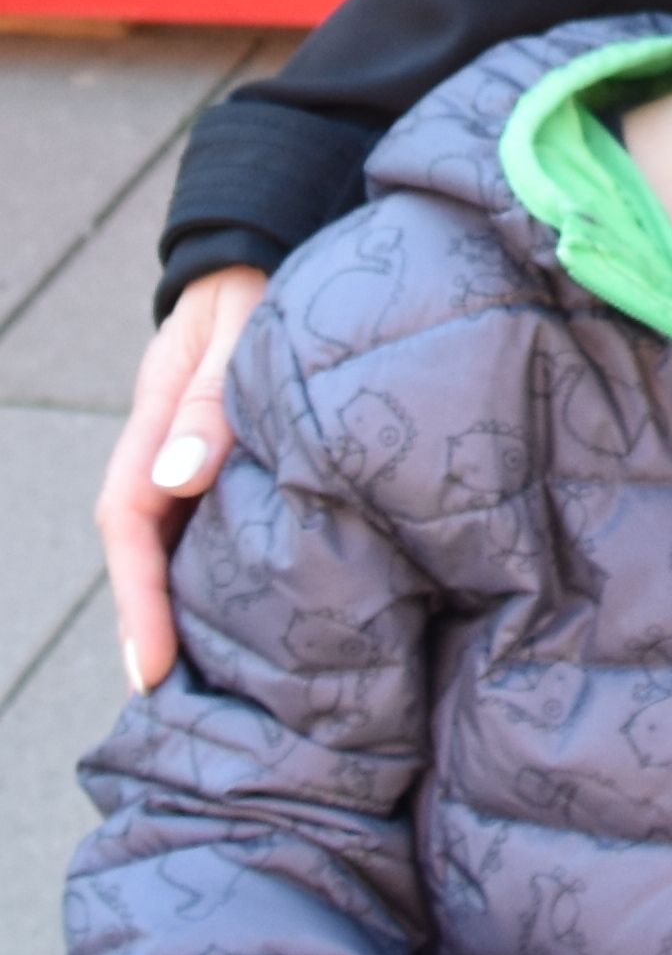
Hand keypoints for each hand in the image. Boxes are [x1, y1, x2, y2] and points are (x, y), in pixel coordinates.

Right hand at [96, 265, 266, 690]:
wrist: (258, 251)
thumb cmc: (253, 285)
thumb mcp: (238, 327)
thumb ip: (213, 398)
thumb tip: (179, 477)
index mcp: (155, 423)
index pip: (128, 522)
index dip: (138, 600)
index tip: (151, 667)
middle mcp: (164, 448)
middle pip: (145, 549)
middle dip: (151, 623)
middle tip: (174, 703)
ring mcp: (189, 453)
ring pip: (174, 540)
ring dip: (183, 601)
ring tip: (208, 676)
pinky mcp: (221, 455)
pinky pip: (207, 521)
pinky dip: (216, 566)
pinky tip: (246, 605)